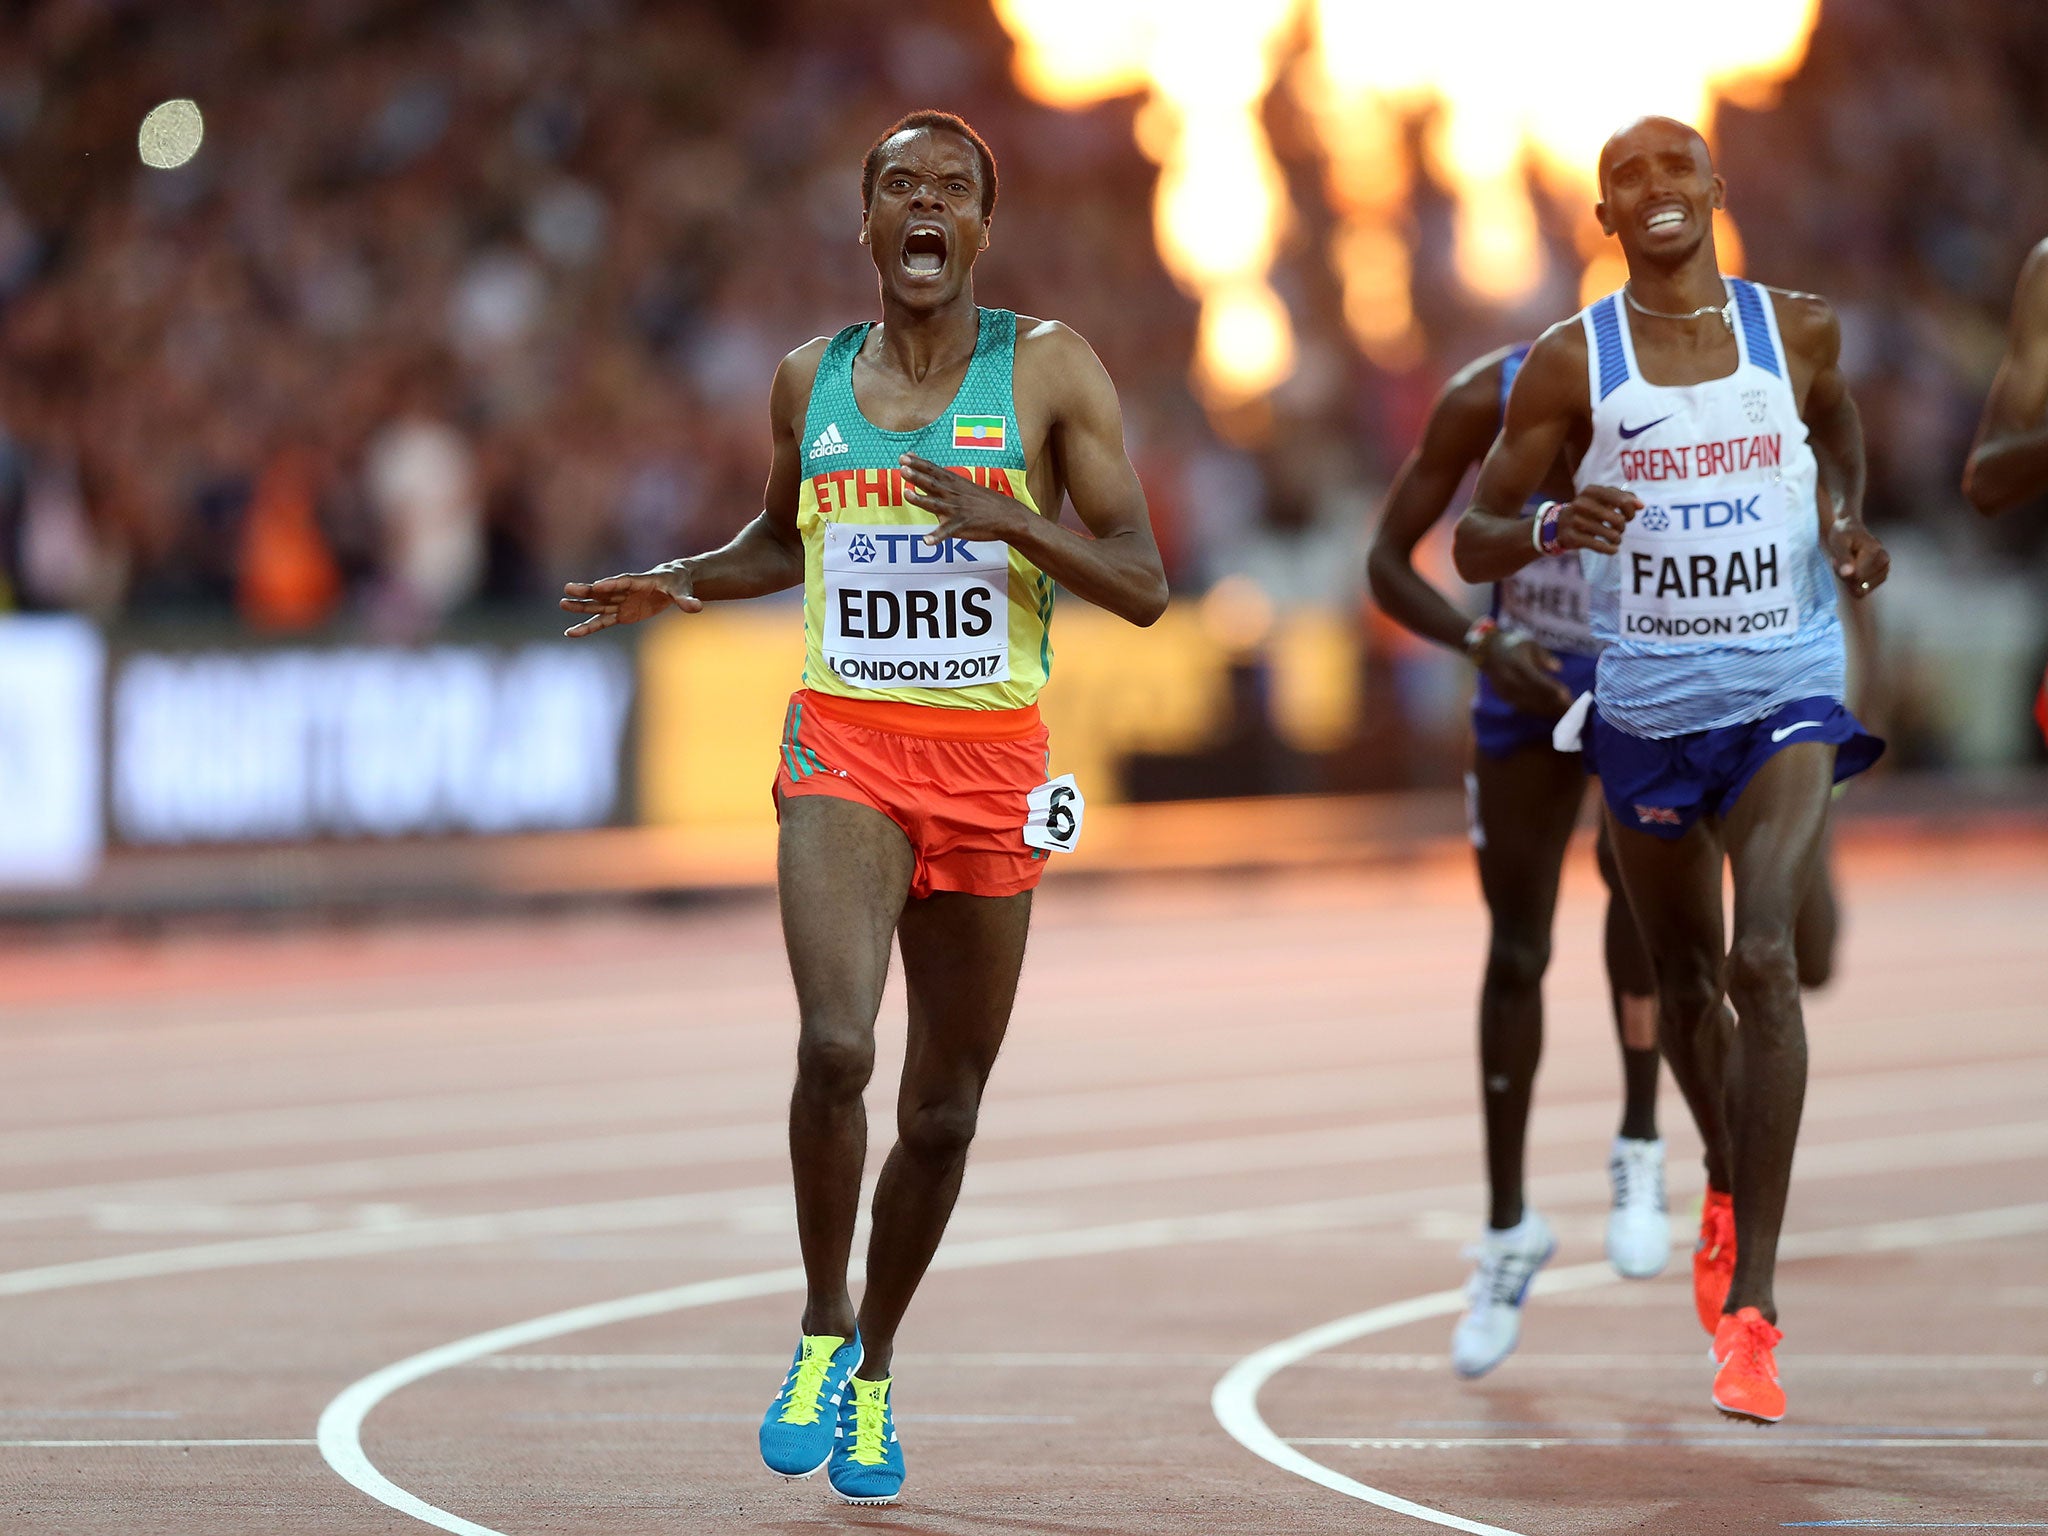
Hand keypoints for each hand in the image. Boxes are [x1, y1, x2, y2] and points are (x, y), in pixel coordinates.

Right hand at [559, 559, 700, 636]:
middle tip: (568, 590)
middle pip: (604, 592)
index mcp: (639, 581)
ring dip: (581, 608)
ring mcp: (621, 603)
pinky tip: (572, 633)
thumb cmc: (679, 583)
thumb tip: (696, 607)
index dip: (611, 585)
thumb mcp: (683, 591)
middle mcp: (625, 591)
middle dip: (587, 591)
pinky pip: (602, 622)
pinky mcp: (621, 614)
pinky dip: (588, 627)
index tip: (597, 587)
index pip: (623, 583)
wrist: (675, 583)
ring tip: (563, 605)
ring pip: (598, 606)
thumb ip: (686, 600)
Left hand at [899, 453, 1026, 545]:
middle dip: (917, 476)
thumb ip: (938, 478)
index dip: (918, 463)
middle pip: (932, 484)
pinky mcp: (960, 526)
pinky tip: (926, 541)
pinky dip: (936, 537)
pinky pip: (946, 532)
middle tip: (902, 468)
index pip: (933, 470)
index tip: (903, 456)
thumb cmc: (980, 500)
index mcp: (953, 483)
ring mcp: (956, 510)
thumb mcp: (961, 484)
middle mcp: (953, 494)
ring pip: (935, 505)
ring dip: (920, 499)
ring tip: (906, 494)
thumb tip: (917, 466)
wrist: (1005, 515)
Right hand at [1482, 633, 1574, 716]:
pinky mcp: (1505, 697)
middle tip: (1572, 709)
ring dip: (1548, 710)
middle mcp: (1511, 681)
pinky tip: (1549, 712)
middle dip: (1554, 704)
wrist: (1487, 651)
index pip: (1538, 681)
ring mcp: (1507, 691)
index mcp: (1518, 665)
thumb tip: (1558, 668)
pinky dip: (1537, 710)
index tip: (1567, 696)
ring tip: (1564, 713)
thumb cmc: (1513, 644)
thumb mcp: (1530, 644)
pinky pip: (1523, 707)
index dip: (1553, 689)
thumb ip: (1544, 656)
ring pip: (1530, 705)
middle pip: (1536, 696)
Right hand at [1552, 485, 1640, 555]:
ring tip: (1616, 538)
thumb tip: (1641, 506)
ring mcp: (1575, 520)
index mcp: (1591, 491)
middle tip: (1620, 528)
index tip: (1629, 516)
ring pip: (1610, 534)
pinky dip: (1610, 549)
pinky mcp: (1572, 537)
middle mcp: (1581, 503)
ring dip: (1617, 538)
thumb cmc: (1590, 510)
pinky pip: (1598, 545)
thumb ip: (1625, 498)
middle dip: (1622, 526)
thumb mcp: (1604, 499)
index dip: (1630, 511)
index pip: (1622, 500)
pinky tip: (1613, 549)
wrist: (1561, 524)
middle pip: (1617, 519)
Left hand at [1828, 517, 1888, 597]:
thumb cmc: (1843, 535)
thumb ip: (1843, 559)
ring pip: (1860, 590)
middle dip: (1845, 575)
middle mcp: (1884, 560)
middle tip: (1842, 559)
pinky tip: (1853, 570)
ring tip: (1848, 563)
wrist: (1851, 530)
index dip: (1841, 570)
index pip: (1855, 576)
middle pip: (1857, 583)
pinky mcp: (1882, 577)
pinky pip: (1862, 591)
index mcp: (1874, 550)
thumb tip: (1849, 574)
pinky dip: (1854, 584)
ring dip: (1849, 580)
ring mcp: (1885, 569)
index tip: (1837, 557)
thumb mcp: (1838, 542)